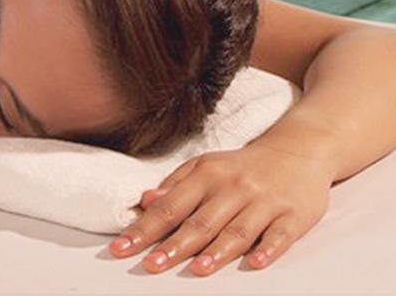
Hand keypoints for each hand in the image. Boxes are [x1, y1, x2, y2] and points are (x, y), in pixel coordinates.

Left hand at [109, 142, 332, 275]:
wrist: (298, 149)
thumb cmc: (241, 166)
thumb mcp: (205, 166)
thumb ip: (175, 184)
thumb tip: (145, 200)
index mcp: (206, 176)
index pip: (170, 207)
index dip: (144, 228)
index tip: (122, 248)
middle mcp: (233, 188)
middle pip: (200, 222)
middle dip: (174, 245)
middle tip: (151, 265)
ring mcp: (264, 201)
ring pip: (237, 230)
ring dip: (217, 251)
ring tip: (196, 269)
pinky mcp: (294, 214)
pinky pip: (280, 234)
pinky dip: (268, 249)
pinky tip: (255, 263)